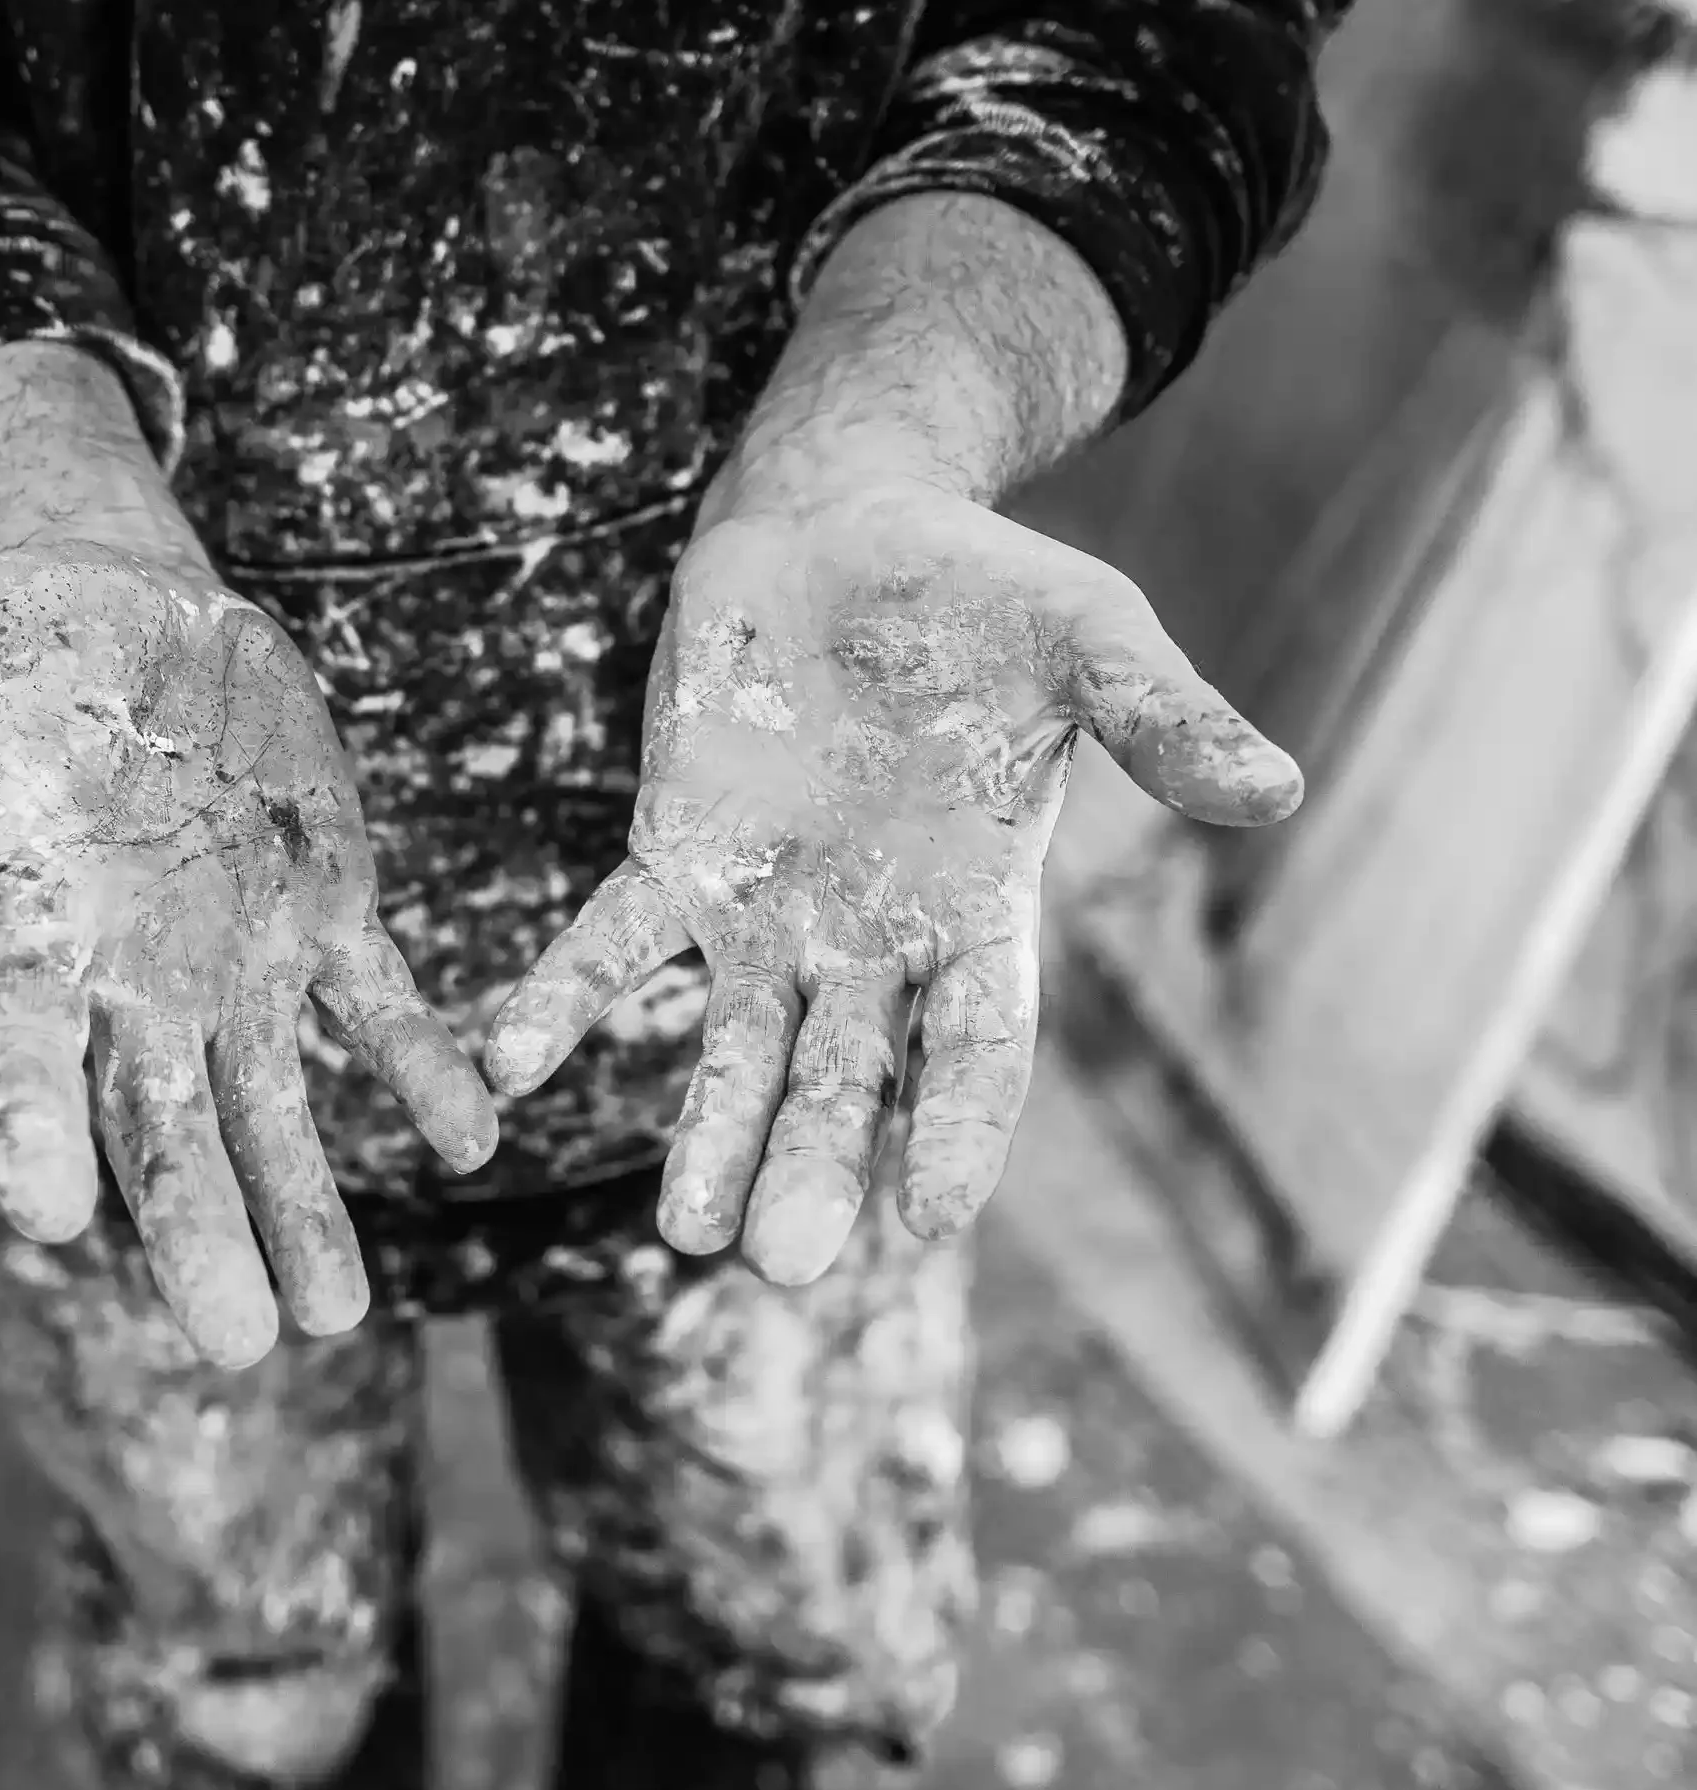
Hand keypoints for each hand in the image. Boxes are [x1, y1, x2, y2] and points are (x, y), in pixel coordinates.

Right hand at [0, 537, 497, 1365]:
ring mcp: (234, 956)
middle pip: (161, 1124)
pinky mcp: (323, 914)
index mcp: (28, 923)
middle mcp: (130, 973)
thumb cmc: (5, 639)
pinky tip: (474, 1144)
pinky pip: (379, 1012)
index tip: (46, 1217)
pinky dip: (422, 1071)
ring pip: (271, 1106)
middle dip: (198, 1228)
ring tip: (338, 1316)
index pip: (22, 1044)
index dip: (32, 1123)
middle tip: (237, 1342)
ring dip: (306, 1203)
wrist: (122, 620)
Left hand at [486, 460, 1300, 1284]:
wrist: (844, 527)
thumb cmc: (984, 591)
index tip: (932, 1213)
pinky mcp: (675, 859)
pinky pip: (612, 944)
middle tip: (780, 1262)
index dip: (961, 1124)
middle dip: (817, 1164)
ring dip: (705, 1133)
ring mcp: (766, 912)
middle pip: (847, 1077)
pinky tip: (508, 1062)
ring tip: (679, 1232)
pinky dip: (564, 1001)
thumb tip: (1281, 788)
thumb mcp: (1090, 637)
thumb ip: (1161, 716)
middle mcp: (870, 939)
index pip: (979, 1045)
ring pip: (734, 1048)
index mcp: (980, 908)